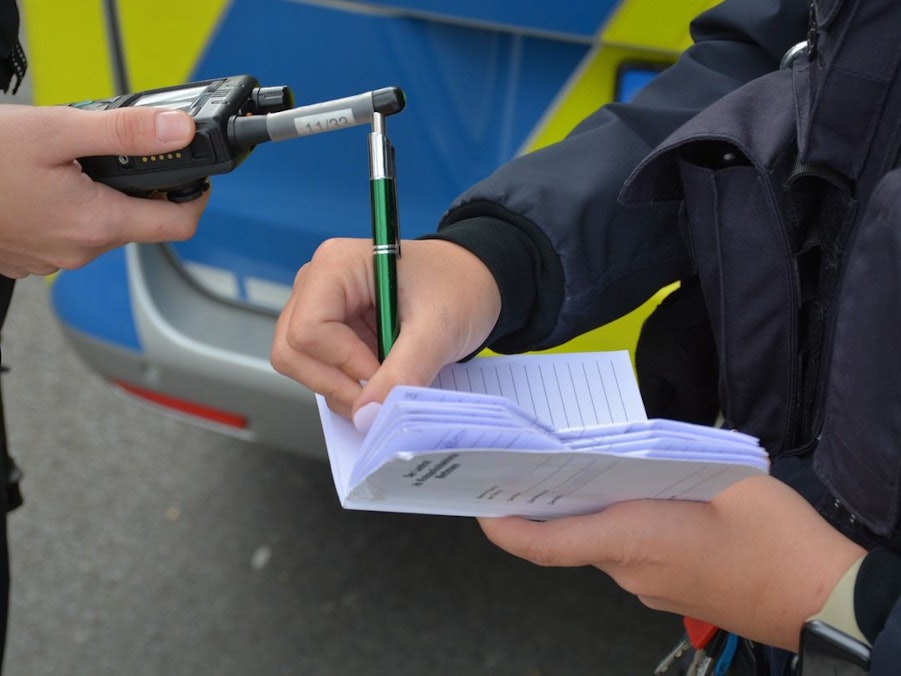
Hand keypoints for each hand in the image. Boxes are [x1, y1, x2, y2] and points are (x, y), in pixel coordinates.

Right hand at [0, 104, 209, 277]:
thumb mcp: (57, 132)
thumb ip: (125, 133)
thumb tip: (179, 131)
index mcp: (97, 224)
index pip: (178, 224)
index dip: (195, 197)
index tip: (194, 177)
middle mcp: (80, 251)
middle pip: (137, 221)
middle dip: (133, 186)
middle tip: (111, 153)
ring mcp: (54, 258)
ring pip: (99, 226)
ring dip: (97, 196)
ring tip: (67, 165)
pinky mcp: (31, 257)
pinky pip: (67, 234)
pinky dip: (67, 209)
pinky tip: (42, 184)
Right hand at [271, 237, 500, 419]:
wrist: (476, 283)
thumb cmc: (459, 288)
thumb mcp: (438, 330)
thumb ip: (403, 372)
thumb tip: (367, 415)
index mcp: (336, 266)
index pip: (308, 331)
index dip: (343, 364)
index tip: (382, 376)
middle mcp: (317, 283)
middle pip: (293, 351)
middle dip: (335, 383)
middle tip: (380, 394)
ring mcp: (319, 307)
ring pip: (300, 365)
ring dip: (341, 387)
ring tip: (386, 383)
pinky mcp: (330, 330)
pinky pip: (319, 369)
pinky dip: (347, 384)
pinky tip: (380, 379)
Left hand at [478, 475, 865, 650]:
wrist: (818, 597)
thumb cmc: (774, 540)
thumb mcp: (721, 476)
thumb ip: (667, 458)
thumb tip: (634, 448)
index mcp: (632, 540)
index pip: (544, 544)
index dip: (504, 527)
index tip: (480, 505)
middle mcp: (630, 571)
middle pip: (568, 536)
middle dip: (547, 502)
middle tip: (530, 463)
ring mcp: (648, 586)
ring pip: (599, 541)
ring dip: (588, 510)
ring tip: (590, 467)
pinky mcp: (667, 589)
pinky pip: (626, 553)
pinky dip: (618, 523)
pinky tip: (638, 494)